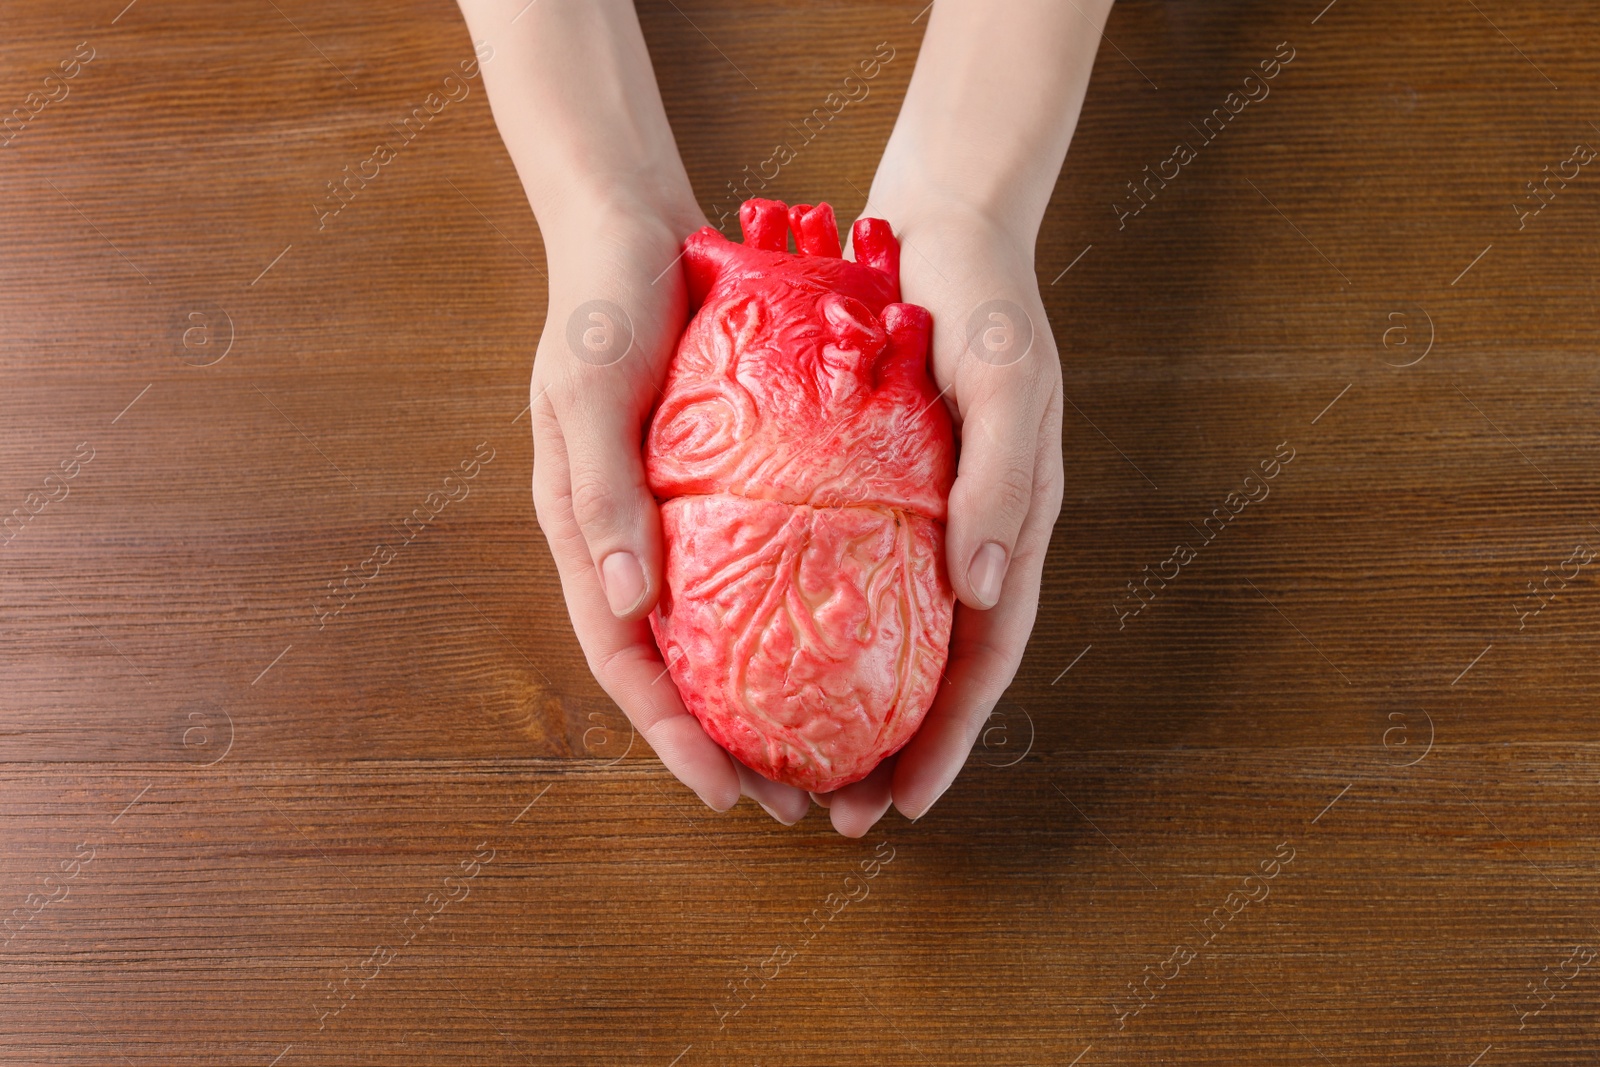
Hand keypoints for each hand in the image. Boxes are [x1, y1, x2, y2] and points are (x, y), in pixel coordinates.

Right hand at [529, 193, 812, 825]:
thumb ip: (600, 493)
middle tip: (796, 800)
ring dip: (761, 697)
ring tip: (827, 749)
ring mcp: (671, 516)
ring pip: (717, 632)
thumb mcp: (587, 389)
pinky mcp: (714, 486)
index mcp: (585, 534)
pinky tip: (842, 644)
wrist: (633, 228)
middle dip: (726, 743)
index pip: (626, 661)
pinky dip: (786, 621)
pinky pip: (752, 571)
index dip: (670, 735)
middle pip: (675, 668)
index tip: (726, 792)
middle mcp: (628, 541)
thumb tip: (631, 605)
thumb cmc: (600, 304)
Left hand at [814, 194, 1063, 836]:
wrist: (945, 220)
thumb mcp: (1005, 377)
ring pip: (889, 632)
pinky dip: (822, 624)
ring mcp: (924, 512)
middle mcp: (968, 533)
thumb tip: (981, 589)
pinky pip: (850, 571)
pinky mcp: (878, 483)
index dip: (949, 739)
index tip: (903, 805)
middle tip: (837, 813)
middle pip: (934, 667)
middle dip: (895, 749)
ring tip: (797, 759)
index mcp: (1012, 525)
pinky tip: (768, 652)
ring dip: (854, 702)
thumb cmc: (982, 296)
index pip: (984, 658)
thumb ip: (1000, 478)